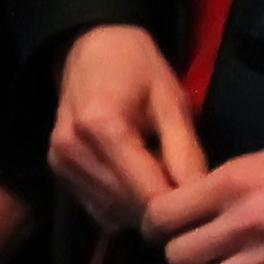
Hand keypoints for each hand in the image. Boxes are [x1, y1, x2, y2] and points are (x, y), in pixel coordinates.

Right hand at [50, 24, 205, 228]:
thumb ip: (185, 153)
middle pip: (129, 206)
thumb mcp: (172, 103)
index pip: (148, 194)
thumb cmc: (139, 70)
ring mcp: (60, 162)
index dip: (181, 207)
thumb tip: (200, 200)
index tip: (206, 204)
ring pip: (113, 213)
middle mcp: (73, 149)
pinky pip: (99, 208)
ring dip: (143, 211)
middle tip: (191, 197)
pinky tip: (139, 185)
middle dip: (164, 210)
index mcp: (102, 126)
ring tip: (164, 186)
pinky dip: (124, 208)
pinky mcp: (57, 170)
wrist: (91, 50)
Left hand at [143, 148, 263, 263]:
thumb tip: (170, 211)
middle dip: (183, 255)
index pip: (161, 216)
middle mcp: (246, 223)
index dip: (154, 225)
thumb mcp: (249, 165)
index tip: (160, 229)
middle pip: (178, 258)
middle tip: (196, 251)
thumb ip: (210, 188)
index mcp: (229, 186)